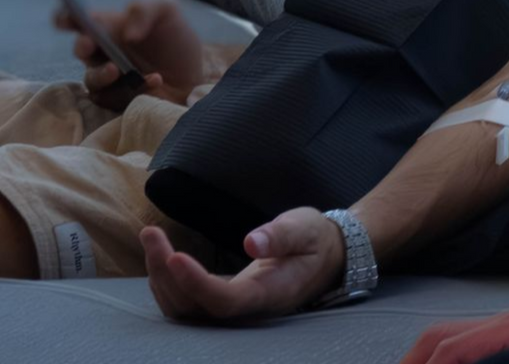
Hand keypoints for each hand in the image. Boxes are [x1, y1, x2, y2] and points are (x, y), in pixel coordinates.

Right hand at [54, 0, 203, 110]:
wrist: (194, 74)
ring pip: (91, 79)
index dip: (66, 18)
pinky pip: (113, 99)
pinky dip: (133, 89)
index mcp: (109, 27)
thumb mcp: (166, 12)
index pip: (78, 20)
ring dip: (102, 74)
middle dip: (82, 46)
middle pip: (81, 49)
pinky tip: (155, 80)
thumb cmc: (175, 40)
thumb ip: (144, 9)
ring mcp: (108, 79)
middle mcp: (103, 53)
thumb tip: (126, 34)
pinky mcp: (117, 101)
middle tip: (90, 44)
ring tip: (119, 69)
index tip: (67, 19)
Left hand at [141, 207, 343, 320]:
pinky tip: (161, 258)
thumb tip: (252, 242)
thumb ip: (281, 235)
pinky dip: (168, 282)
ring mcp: (235, 309)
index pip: (225, 301)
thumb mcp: (305, 228)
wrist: (328, 256)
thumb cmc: (315, 239)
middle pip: (197, 309)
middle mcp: (248, 310)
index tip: (174, 255)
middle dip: (167, 274)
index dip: (196, 284)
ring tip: (151, 238)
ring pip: (187, 310)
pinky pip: (189, 304)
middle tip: (151, 234)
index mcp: (270, 294)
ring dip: (162, 278)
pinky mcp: (226, 301)